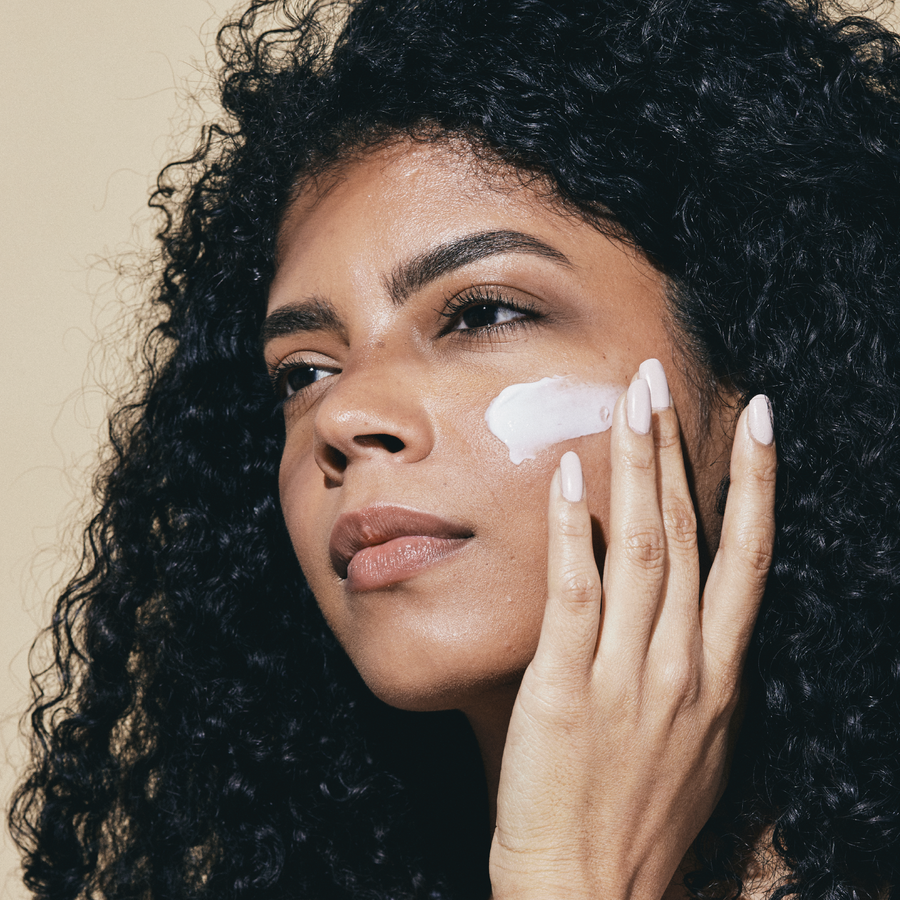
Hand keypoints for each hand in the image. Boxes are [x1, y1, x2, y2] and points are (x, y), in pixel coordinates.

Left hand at [489, 362, 776, 899]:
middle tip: (662, 381)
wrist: (590, 895)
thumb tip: (686, 624)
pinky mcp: (563, 685)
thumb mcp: (693, 747)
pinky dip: (573, 531)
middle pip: (688, 533)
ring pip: (640, 548)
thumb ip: (692, 678)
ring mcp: (624, 673)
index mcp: (717, 677)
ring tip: (631, 401)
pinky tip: (568, 477)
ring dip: (637, 467)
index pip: (747, 559)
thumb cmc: (639, 823)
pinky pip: (575, 593)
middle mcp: (681, 664)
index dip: (756, 485)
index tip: (761, 423)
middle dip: (679, 449)